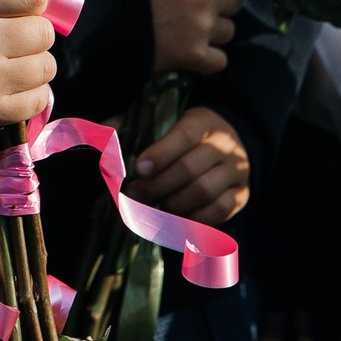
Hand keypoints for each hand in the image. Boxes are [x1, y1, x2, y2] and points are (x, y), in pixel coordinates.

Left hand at [124, 106, 250, 224]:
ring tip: (152, 208)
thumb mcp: (160, 121)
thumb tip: (99, 134)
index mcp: (203, 122)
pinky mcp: (241, 195)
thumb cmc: (181, 135)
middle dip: (157, 186)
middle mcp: (225, 146)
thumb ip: (129, 126)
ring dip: (173, 204)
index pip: (184, 136)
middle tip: (134, 195)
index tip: (139, 169)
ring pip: (204, 193)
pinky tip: (174, 219)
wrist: (225, 143)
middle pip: (190, 169)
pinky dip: (194, 219)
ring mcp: (236, 172)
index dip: (160, 154)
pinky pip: (219, 212)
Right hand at [141, 0, 243, 75]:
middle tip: (200, 7)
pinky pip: (220, 60)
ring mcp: (203, 28)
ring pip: (229, 31)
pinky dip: (209, 59)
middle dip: (220, 4)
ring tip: (194, 31)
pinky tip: (194, 53)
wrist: (96, 20)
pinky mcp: (196, 56)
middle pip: (235, 1)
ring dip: (214, 31)